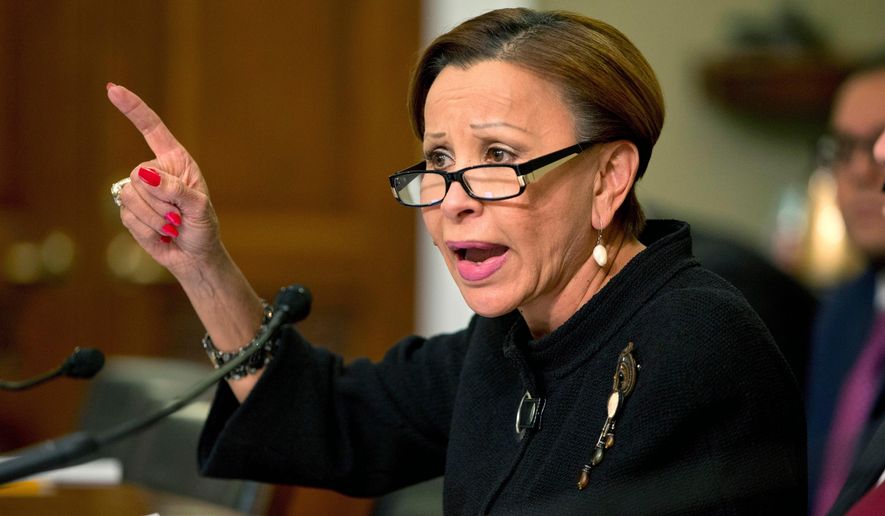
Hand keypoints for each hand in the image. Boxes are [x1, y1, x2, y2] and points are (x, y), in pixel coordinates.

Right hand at [107, 83, 224, 278]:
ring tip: (173, 225)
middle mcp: (155, 171)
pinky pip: (128, 216)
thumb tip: (144, 175)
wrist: (194, 255)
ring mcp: (139, 191)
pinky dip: (147, 230)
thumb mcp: (199, 208)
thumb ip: (176, 190)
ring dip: (155, 218)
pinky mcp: (129, 211)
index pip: (152, 129)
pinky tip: (161, 233)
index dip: (133, 108)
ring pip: (131, 197)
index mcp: (175, 160)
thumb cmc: (203, 227)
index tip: (112, 89)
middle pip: (138, 175)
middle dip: (160, 201)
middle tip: (179, 216)